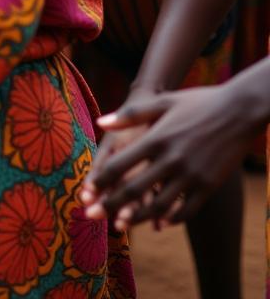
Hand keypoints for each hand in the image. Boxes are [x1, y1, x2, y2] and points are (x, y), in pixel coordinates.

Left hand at [82, 86, 252, 228]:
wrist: (240, 110)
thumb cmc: (197, 102)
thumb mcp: (162, 102)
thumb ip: (130, 114)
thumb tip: (100, 123)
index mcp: (156, 138)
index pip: (120, 164)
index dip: (101, 180)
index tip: (87, 191)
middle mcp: (172, 159)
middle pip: (134, 189)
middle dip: (110, 204)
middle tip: (92, 215)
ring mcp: (192, 175)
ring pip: (159, 206)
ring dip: (137, 217)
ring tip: (121, 225)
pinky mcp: (210, 185)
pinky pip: (187, 210)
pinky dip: (171, 219)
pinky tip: (159, 222)